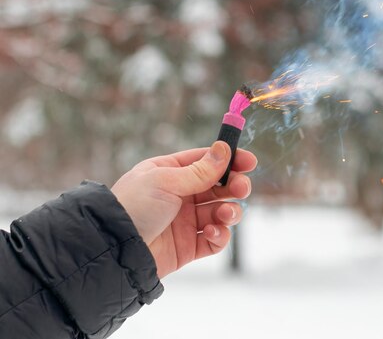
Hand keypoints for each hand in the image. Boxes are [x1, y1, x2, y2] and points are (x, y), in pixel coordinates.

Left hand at [111, 142, 256, 277]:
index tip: (249, 161)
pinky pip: (216, 239)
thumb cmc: (134, 207)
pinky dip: (220, 235)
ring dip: (230, 211)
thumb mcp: (165, 181)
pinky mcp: (190, 246)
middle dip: (234, 186)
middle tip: (241, 188)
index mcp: (170, 173)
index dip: (229, 160)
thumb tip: (224, 149)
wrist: (116, 250)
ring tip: (224, 215)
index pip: (206, 161)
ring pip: (222, 212)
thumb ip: (200, 170)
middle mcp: (180, 195)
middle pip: (219, 187)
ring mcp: (186, 221)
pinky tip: (212, 233)